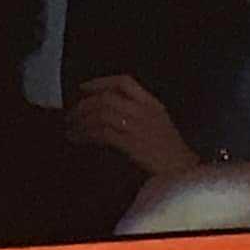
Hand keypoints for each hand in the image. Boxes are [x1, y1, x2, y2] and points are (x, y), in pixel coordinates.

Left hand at [67, 75, 198, 176]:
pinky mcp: (130, 143)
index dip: (101, 82)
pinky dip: (85, 134)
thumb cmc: (167, 148)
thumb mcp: (157, 121)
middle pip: (107, 98)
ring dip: (81, 121)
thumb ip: (137, 111)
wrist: (179, 167)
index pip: (124, 82)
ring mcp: (137, 126)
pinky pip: (101, 133)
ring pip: (101, 114)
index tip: (83, 87)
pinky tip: (76, 138)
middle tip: (70, 115)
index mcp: (151, 103)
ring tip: (70, 129)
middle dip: (84, 105)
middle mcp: (143, 110)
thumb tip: (108, 110)